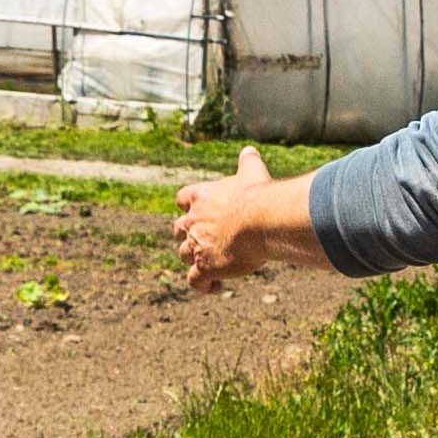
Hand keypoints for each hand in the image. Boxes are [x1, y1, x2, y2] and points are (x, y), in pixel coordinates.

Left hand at [169, 146, 307, 294]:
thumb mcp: (251, 173)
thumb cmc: (256, 196)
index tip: (198, 210)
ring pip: (184, 255)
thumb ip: (248, 162)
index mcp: (200, 197)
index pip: (182, 198)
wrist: (259, 221)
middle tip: (207, 240)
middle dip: (189, 235)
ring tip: (216, 265)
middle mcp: (193, 222)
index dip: (188, 205)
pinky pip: (195, 281)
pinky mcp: (204, 267)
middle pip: (179, 229)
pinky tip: (216, 286)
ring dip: (196, 260)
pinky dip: (203, 285)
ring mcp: (196, 246)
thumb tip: (249, 150)